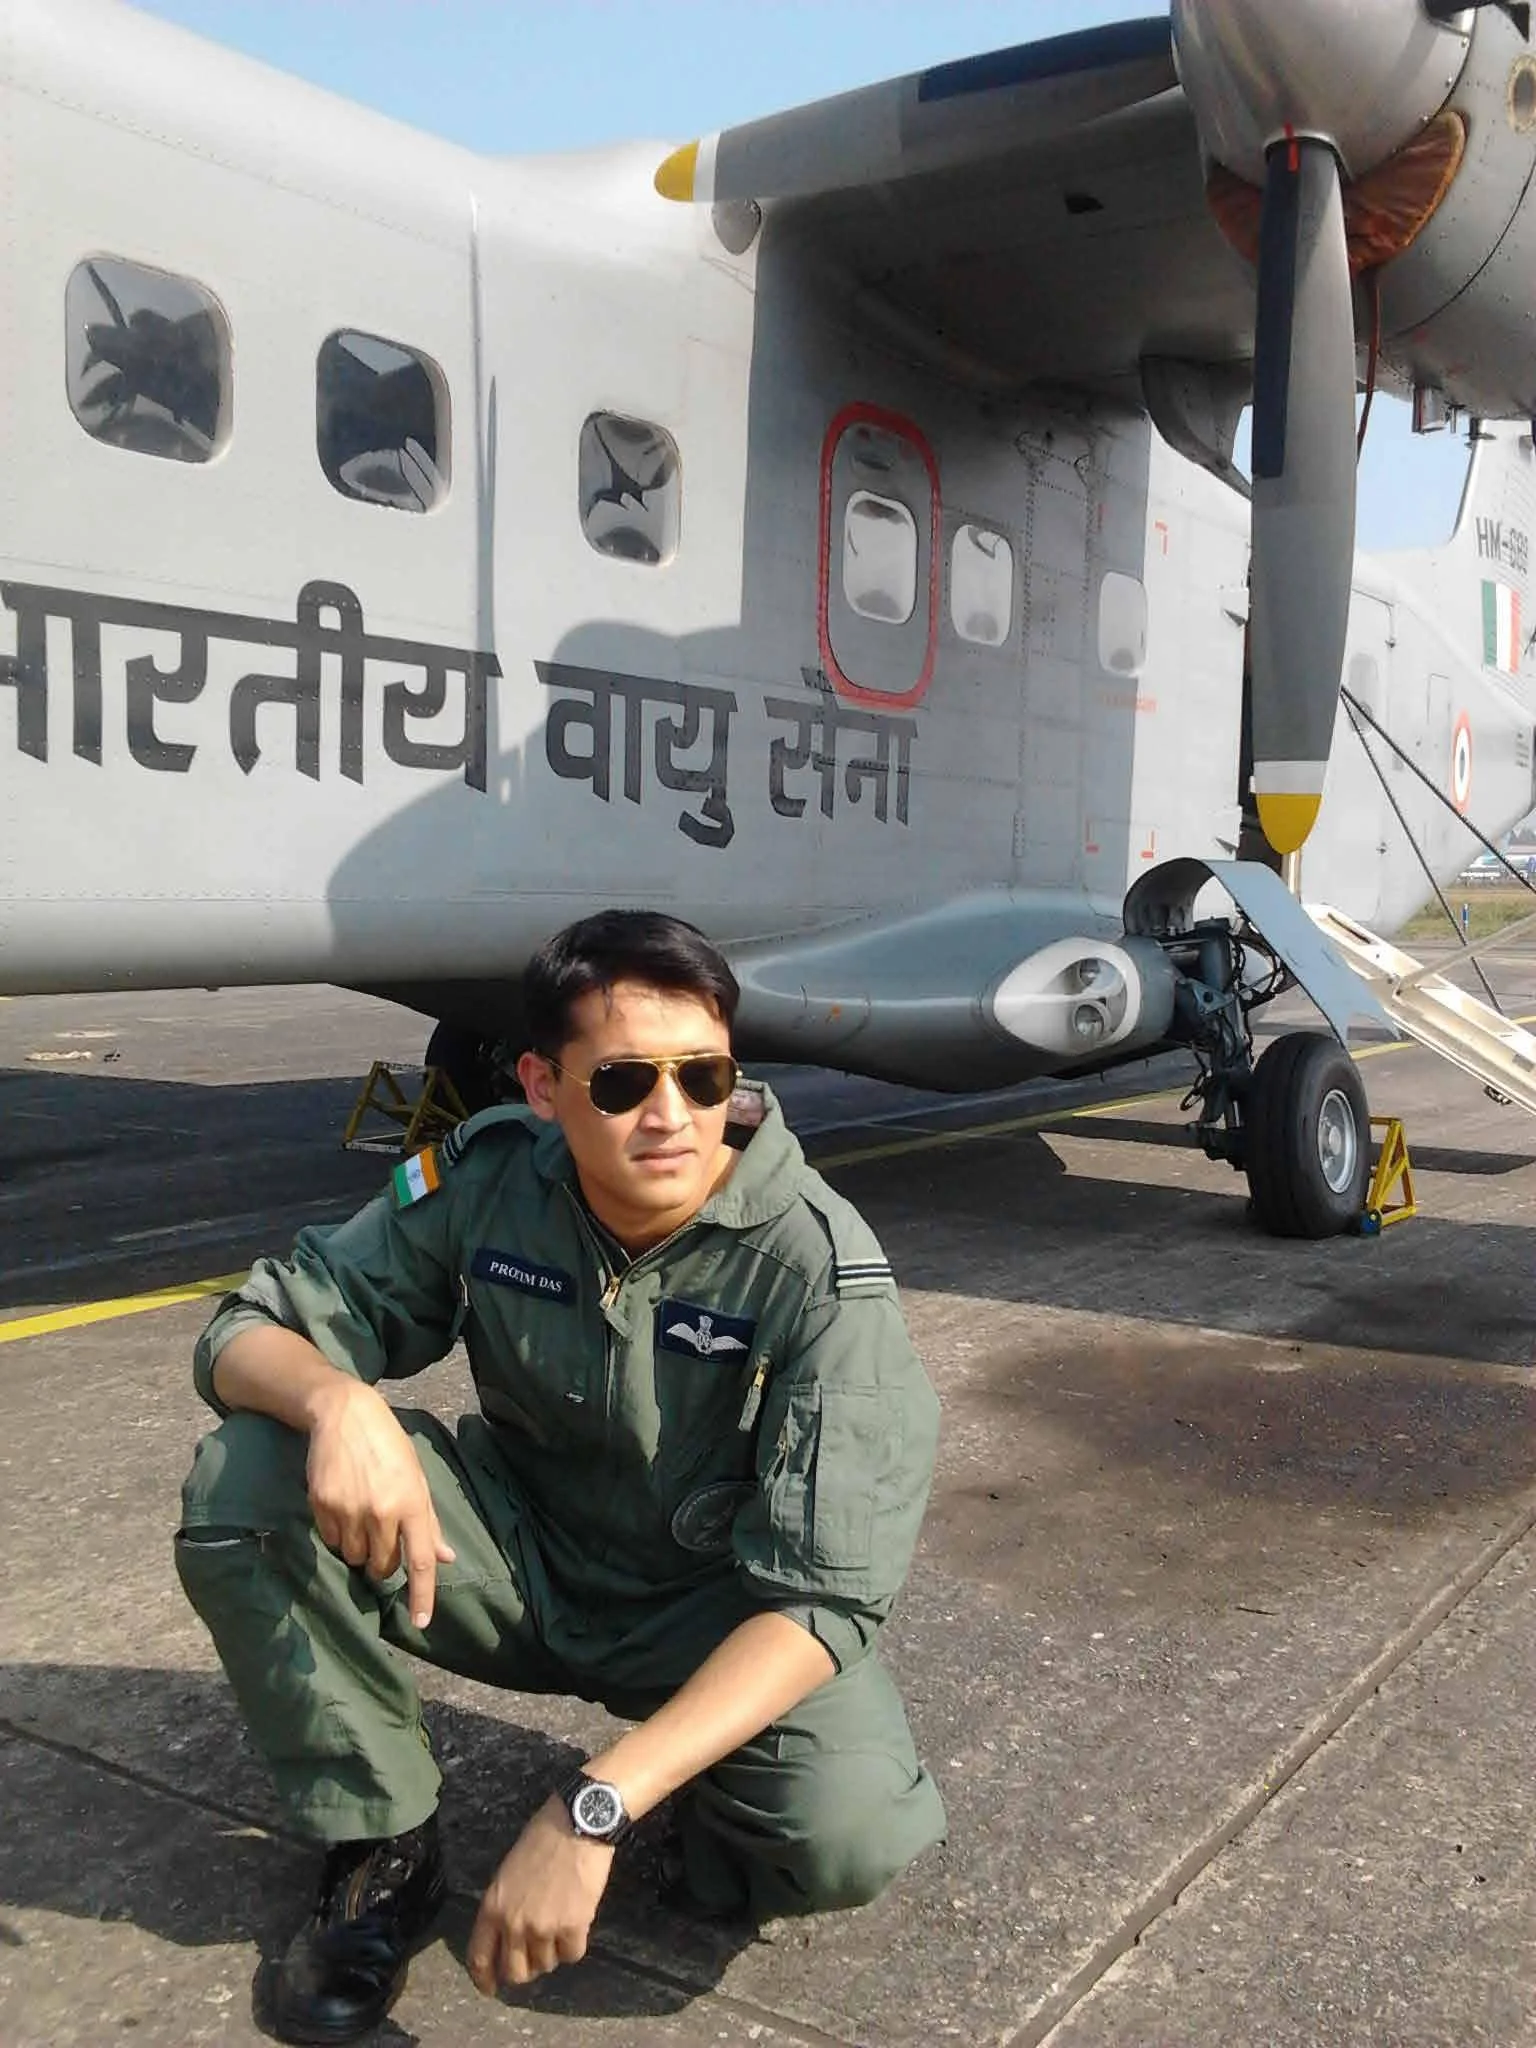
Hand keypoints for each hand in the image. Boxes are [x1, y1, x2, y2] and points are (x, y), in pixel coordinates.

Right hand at [304, 1378, 454, 1626]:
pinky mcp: (322, 1505)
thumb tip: (446, 1558)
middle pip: (383, 1566)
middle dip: (385, 1563)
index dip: (422, 1596)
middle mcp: (382, 1510)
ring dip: (360, 1549)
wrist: (344, 1415)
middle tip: (384, 1536)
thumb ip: (429, 1522)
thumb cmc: (389, 1446)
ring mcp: (350, 1509)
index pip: (420, 1561)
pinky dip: (339, 1533)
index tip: (421, 1623)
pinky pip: (332, 1540)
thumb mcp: (416, 1478)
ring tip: (362, 1516)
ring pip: (355, 1557)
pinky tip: (343, 1506)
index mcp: (412, 1503)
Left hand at [465, 1798, 614, 1991]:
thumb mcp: (507, 1873)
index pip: (479, 1958)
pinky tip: (577, 1920)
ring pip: (546, 1964)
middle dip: (526, 1969)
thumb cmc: (541, 1839)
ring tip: (559, 1924)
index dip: (485, 1979)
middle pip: (516, 1972)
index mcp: (492, 1907)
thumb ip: (503, 1907)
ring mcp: (544, 1928)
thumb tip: (508, 1936)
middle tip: (535, 1956)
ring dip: (552, 1952)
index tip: (491, 1988)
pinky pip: (572, 1955)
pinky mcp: (573, 1927)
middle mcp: (514, 1924)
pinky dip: (574, 1944)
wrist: (576, 1824)